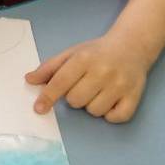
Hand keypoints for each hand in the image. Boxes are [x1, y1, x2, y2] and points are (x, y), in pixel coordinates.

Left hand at [24, 36, 150, 122]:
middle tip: (83, 86)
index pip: (60, 82)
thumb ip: (49, 68)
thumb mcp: (71, 54)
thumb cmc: (96, 52)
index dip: (48, 97)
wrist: (132, 46)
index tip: (39, 108)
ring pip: (94, 111)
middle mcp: (103, 71)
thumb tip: (29, 80)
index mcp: (84, 59)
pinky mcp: (134, 96)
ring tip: (98, 91)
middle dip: (74, 97)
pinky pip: (115, 118)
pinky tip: (110, 101)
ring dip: (91, 105)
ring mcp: (120, 85)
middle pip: (76, 101)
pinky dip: (110, 114)